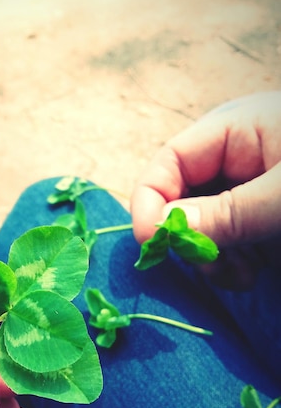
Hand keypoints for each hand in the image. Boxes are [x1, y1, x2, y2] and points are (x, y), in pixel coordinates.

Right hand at [131, 91, 280, 288]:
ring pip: (198, 225)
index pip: (165, 165)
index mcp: (230, 131)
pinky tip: (248, 273)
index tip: (154, 246)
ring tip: (239, 276)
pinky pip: (224, 238)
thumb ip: (226, 213)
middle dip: (187, 238)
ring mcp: (244, 186)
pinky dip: (228, 260)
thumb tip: (162, 231)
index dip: (149, 203)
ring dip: (209, 256)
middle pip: (177, 198)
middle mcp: (230, 156)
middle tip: (212, 269)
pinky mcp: (258, 212)